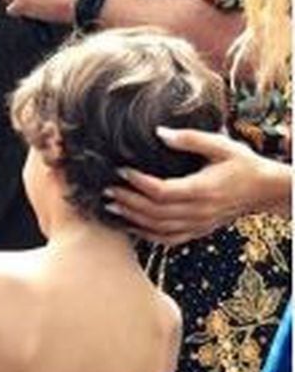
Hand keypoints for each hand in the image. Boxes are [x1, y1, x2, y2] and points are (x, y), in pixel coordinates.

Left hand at [104, 128, 280, 244]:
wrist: (264, 190)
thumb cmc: (243, 164)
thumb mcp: (221, 145)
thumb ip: (190, 139)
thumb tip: (160, 133)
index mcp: (203, 190)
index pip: (162, 191)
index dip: (138, 182)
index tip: (121, 170)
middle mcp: (199, 211)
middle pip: (155, 212)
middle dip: (127, 201)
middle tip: (107, 190)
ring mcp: (198, 224)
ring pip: (159, 228)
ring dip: (132, 218)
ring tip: (111, 206)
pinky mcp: (199, 231)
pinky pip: (169, 239)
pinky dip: (147, 234)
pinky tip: (131, 225)